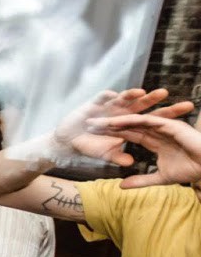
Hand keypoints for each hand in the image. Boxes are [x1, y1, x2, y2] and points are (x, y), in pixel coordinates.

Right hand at [53, 89, 194, 167]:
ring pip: (125, 99)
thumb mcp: (106, 154)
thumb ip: (118, 157)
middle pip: (143, 105)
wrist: (69, 140)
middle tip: (169, 94)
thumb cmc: (90, 146)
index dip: (170, 114)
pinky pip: (101, 98)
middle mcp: (123, 112)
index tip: (188, 111)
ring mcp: (109, 107)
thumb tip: (130, 163)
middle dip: (156, 100)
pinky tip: (114, 96)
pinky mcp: (93, 104)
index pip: (154, 118)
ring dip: (133, 95)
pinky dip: (107, 97)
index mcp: (131, 124)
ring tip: (143, 93)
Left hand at [84, 113, 200, 188]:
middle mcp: (157, 130)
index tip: (92, 136)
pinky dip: (132, 120)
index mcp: (154, 140)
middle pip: (127, 125)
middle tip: (86, 124)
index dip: (111, 134)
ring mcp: (163, 126)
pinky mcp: (170, 125)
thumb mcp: (160, 178)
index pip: (128, 135)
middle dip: (107, 124)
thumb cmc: (191, 171)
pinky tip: (116, 121)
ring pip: (134, 121)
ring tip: (96, 121)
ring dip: (115, 120)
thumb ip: (140, 180)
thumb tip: (120, 187)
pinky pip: (147, 121)